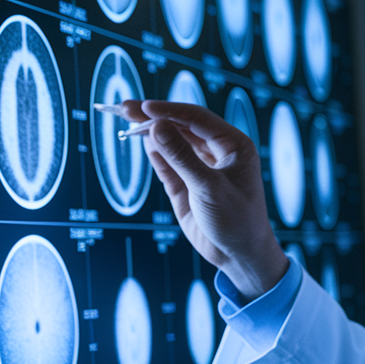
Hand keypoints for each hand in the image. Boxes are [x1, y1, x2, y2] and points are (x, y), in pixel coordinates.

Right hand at [115, 99, 287, 300]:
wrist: (240, 256)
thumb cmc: (237, 220)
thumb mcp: (208, 188)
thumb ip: (181, 157)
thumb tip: (155, 126)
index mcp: (234, 145)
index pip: (197, 118)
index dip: (169, 110)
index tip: (143, 107)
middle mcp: (218, 151)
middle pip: (182, 126)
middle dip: (154, 116)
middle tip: (125, 108)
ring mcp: (201, 167)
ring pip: (173, 142)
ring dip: (151, 132)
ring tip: (126, 120)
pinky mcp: (187, 185)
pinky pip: (168, 163)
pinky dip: (155, 153)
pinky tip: (141, 140)